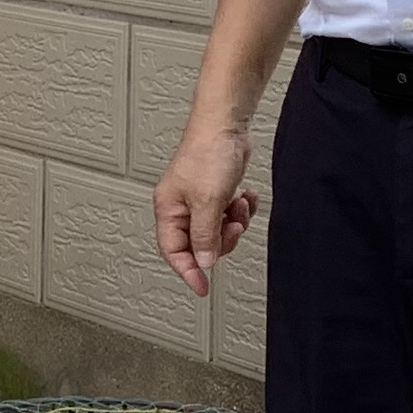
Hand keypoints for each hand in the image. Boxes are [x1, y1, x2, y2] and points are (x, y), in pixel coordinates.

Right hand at [156, 126, 256, 295]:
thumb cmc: (208, 153)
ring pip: (217, 230)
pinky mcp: (216, 192)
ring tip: (238, 205)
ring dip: (234, 222)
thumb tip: (203, 263)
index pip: (173, 251)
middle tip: (232, 228)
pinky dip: (240, 209)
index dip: (188, 272)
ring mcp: (199, 199)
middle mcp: (180, 206)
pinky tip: (244, 195)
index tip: (203, 288)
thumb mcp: (208, 202)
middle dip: (220, 239)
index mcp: (168, 209)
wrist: (226, 124)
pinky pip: (229, 215)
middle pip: (198, 244)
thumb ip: (204, 236)